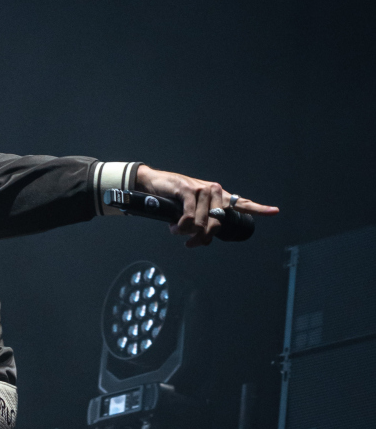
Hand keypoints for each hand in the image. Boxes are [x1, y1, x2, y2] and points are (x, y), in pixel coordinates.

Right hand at [135, 165, 278, 247]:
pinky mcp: (188, 191)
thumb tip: (205, 239)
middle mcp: (214, 191)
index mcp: (218, 196)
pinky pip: (189, 218)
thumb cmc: (173, 200)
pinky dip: (180, 226)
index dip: (258, 208)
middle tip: (190, 244)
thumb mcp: (190, 211)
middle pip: (216, 224)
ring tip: (176, 231)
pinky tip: (174, 226)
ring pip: (201, 224)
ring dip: (186, 233)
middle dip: (202, 239)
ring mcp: (202, 190)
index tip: (274, 211)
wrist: (154, 184)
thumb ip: (202, 222)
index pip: (241, 203)